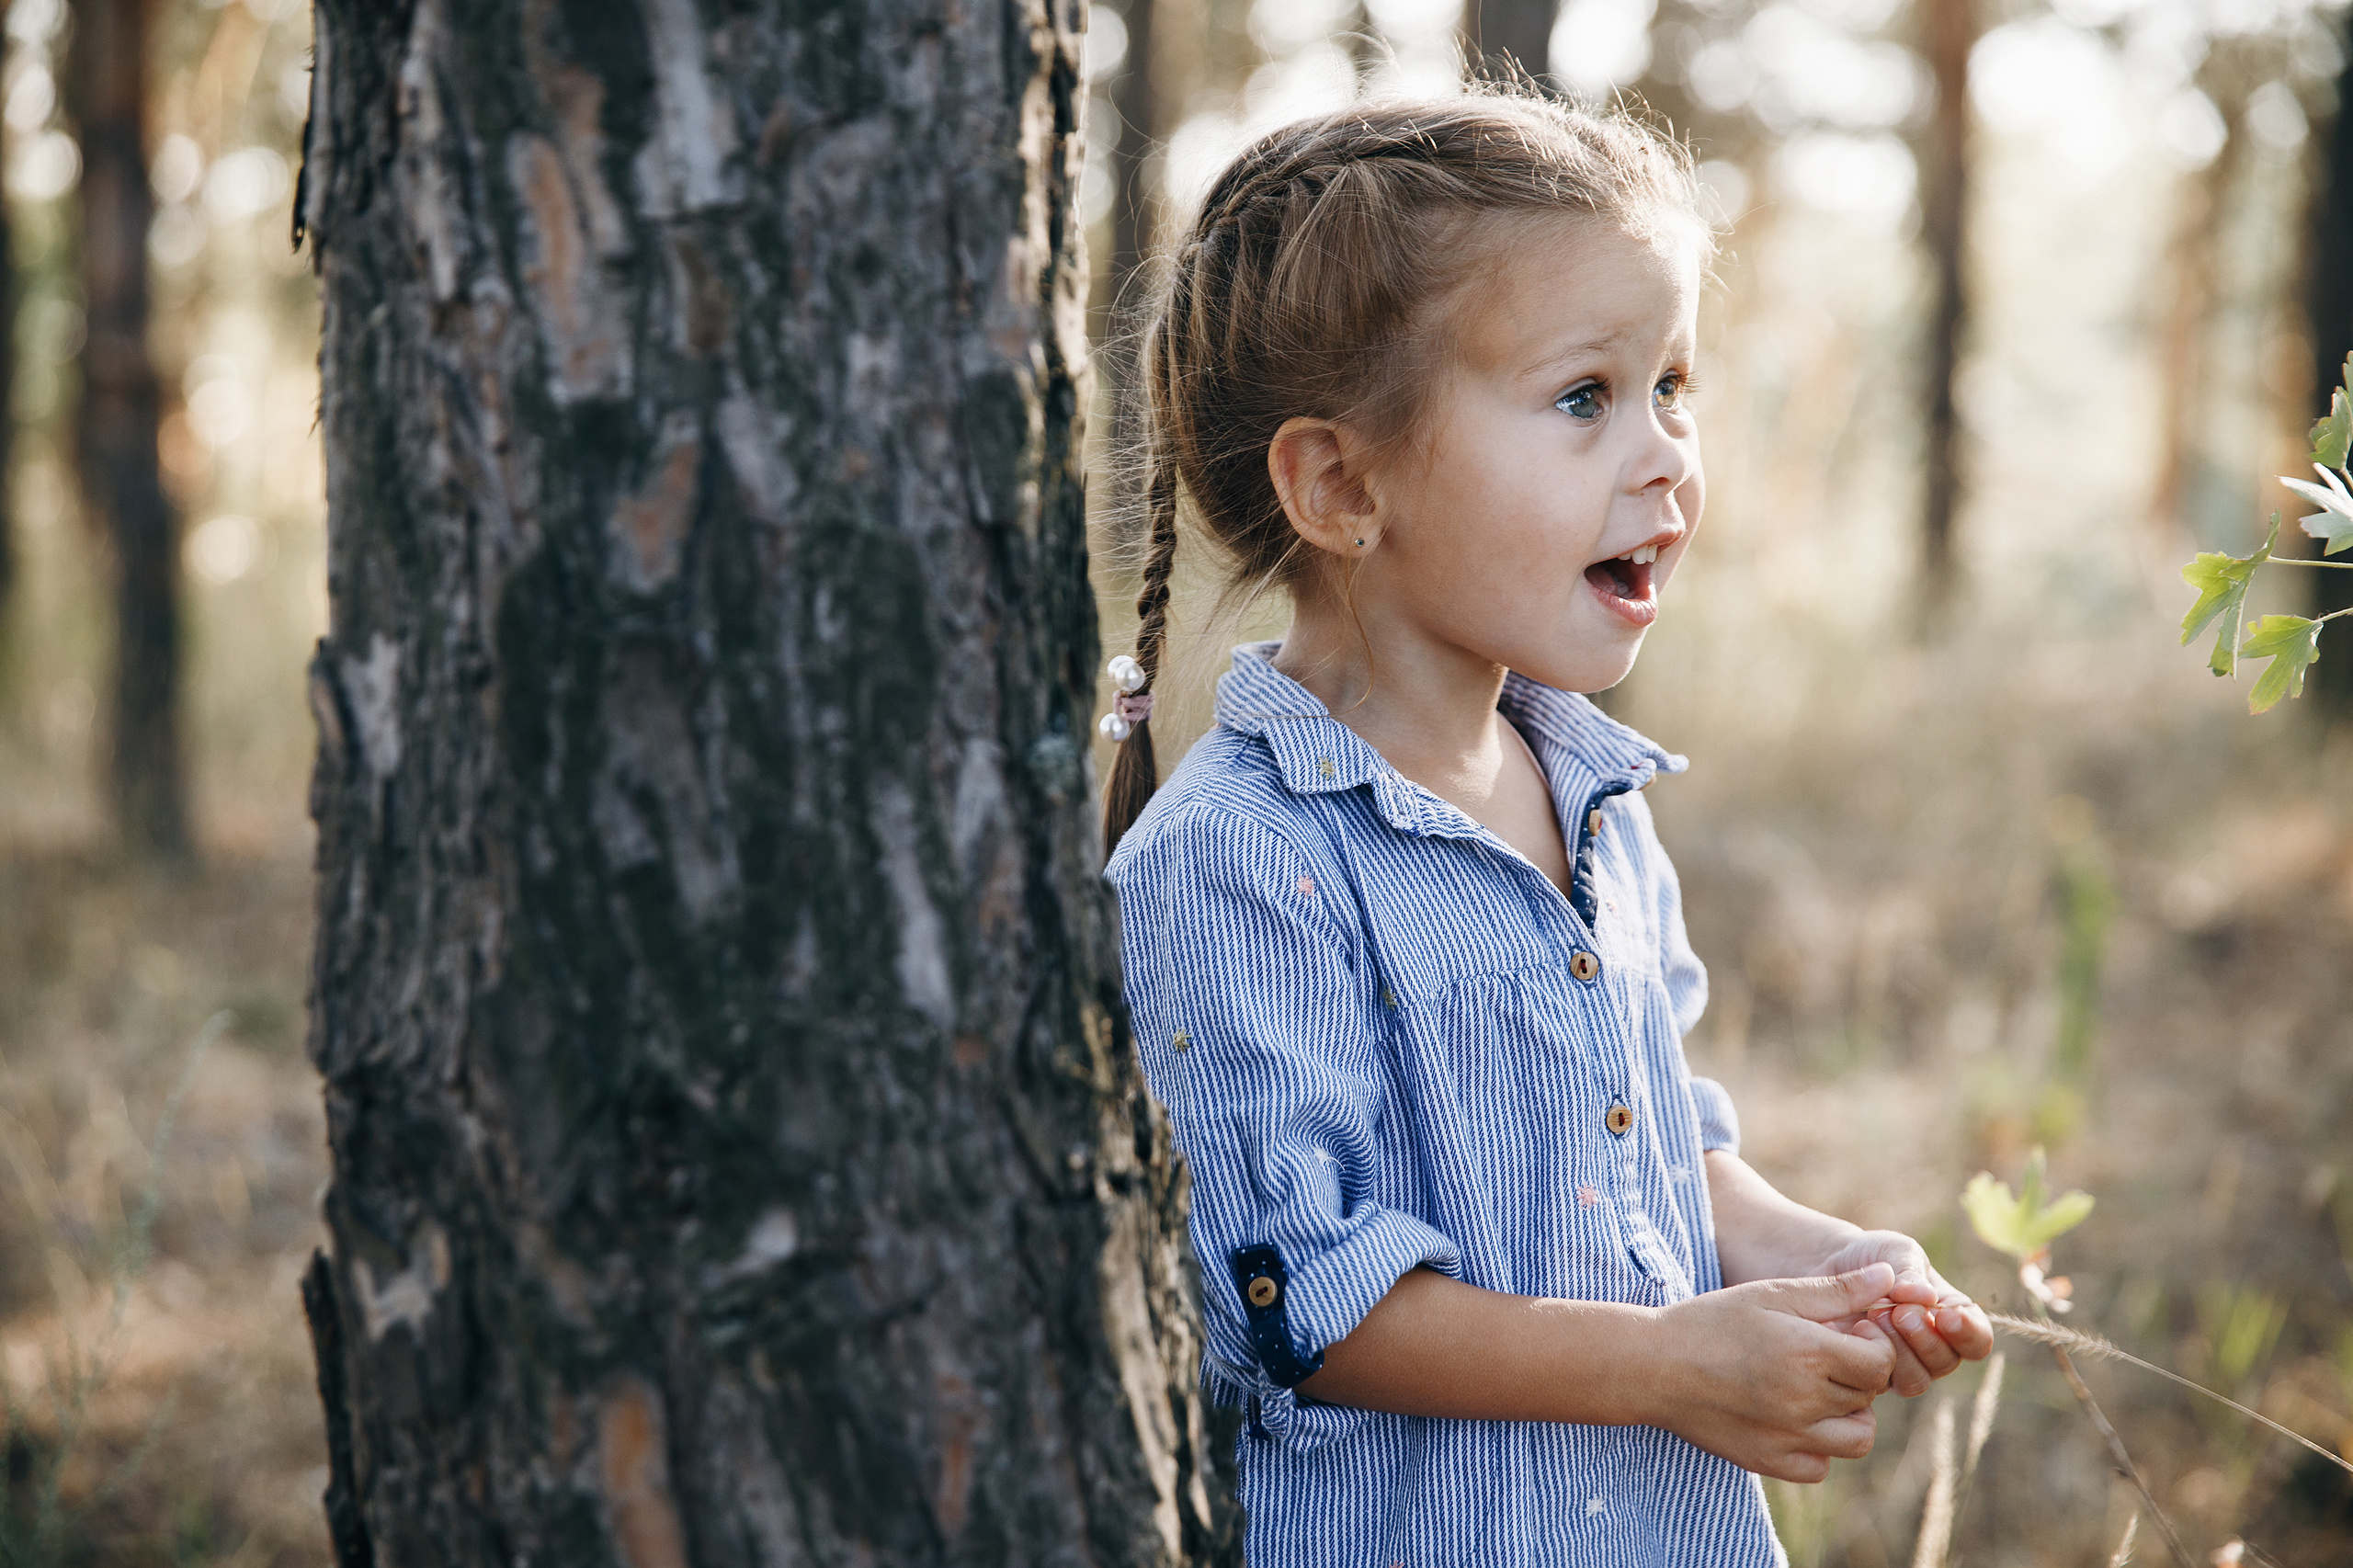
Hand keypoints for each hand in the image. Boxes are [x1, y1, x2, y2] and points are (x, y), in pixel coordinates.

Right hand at [1647, 1263, 1898, 1482]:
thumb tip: (1891, 1277)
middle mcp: (1804, 1401)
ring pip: (1856, 1439)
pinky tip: (1794, 1418)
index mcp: (1808, 1353)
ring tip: (1817, 1391)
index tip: (1847, 1335)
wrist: (1652, 1366)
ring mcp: (1787, 1437)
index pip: (1881, 1362)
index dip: (1873, 1346)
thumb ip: (1836, 1289)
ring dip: (1849, 1415)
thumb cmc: (1711, 1321)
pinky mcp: (1768, 1461)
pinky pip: (1820, 1466)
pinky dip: (1818, 1446)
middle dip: (1857, 1375)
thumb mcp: (1771, 1293)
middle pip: (1868, 1397)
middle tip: (1823, 1356)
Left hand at [1814, 1231, 1992, 1396]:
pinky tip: (1857, 1330)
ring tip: (1876, 1316)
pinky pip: (1881, 1383)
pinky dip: (1872, 1359)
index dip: (1969, 1334)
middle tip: (1901, 1312)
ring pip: (1917, 1379)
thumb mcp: (1895, 1252)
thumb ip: (1911, 1272)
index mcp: (1951, 1317)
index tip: (1948, 1315)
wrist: (1830, 1266)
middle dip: (1925, 1337)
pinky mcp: (1872, 1375)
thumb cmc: (1873, 1258)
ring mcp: (1903, 1365)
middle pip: (1947, 1362)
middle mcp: (1932, 1347)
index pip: (1977, 1340)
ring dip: (1899, 1351)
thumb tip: (1926, 1297)